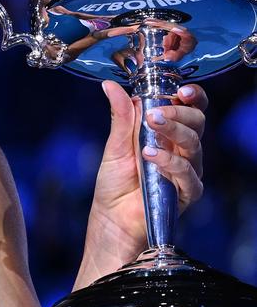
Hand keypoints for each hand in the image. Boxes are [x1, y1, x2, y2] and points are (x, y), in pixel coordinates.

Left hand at [76, 79, 206, 283]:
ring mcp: (186, 171)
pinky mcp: (187, 193)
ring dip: (174, 131)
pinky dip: (170, 162)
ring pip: (194, 144)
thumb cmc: (114, 185)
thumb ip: (120, 117)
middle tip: (156, 112)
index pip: (189, 108)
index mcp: (168, 134)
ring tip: (152, 125)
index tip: (181, 88)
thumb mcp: (114, 146)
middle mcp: (182, 150)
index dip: (191, 96)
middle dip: (179, 112)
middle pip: (196, 122)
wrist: (111, 220)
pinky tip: (152, 156)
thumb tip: (109, 85)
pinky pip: (188, 174)